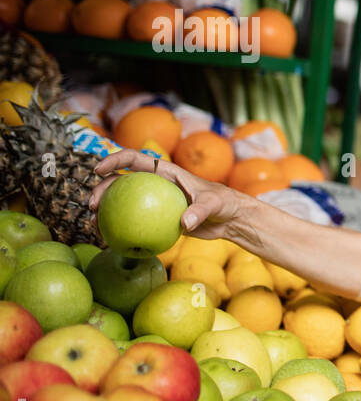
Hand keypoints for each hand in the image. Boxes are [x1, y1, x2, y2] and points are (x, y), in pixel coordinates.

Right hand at [90, 149, 248, 239]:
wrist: (229, 219)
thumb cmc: (223, 203)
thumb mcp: (213, 204)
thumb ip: (199, 211)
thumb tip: (184, 223)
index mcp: (165, 172)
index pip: (135, 159)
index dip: (114, 160)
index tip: (98, 170)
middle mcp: (156, 184)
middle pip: (121, 182)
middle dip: (102, 190)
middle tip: (92, 206)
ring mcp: (155, 201)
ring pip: (124, 203)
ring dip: (106, 211)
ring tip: (94, 225)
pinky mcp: (158, 218)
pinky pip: (136, 222)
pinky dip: (122, 229)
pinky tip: (112, 241)